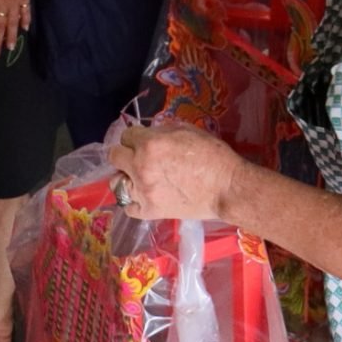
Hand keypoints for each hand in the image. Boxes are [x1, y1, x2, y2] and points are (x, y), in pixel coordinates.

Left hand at [108, 124, 240, 222]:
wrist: (227, 188)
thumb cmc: (212, 155)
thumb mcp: (186, 130)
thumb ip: (161, 132)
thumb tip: (148, 135)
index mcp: (150, 144)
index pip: (126, 135)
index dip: (136, 137)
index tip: (145, 142)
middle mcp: (140, 167)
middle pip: (115, 156)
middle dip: (126, 153)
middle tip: (140, 158)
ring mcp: (143, 191)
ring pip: (116, 182)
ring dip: (126, 176)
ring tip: (140, 178)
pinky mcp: (149, 211)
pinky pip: (127, 206)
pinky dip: (133, 200)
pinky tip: (144, 195)